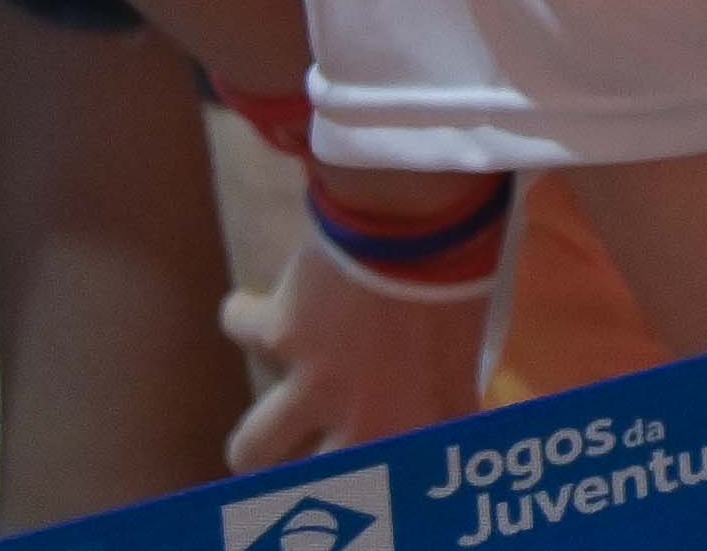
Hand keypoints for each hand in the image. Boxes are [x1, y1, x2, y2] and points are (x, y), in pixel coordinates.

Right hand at [223, 228, 496, 465]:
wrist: (423, 222)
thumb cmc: (465, 272)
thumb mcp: (466, 345)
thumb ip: (443, 381)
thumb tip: (434, 389)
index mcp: (423, 422)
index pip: (400, 475)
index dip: (384, 471)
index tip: (374, 459)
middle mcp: (365, 421)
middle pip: (308, 484)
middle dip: (303, 475)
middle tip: (308, 454)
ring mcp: (316, 387)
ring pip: (253, 448)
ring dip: (259, 434)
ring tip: (265, 426)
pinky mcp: (277, 339)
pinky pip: (241, 329)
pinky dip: (243, 315)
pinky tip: (247, 307)